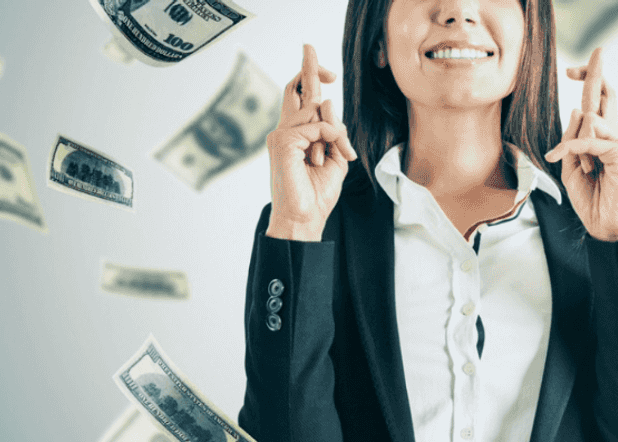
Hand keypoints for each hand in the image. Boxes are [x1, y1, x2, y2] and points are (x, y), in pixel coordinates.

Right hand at [266, 44, 357, 240]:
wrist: (304, 219)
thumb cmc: (317, 195)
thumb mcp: (335, 160)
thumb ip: (334, 133)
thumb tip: (330, 103)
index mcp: (296, 135)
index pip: (300, 98)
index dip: (311, 79)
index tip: (326, 72)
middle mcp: (285, 131)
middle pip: (296, 88)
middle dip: (308, 67)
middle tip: (310, 46)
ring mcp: (281, 135)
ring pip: (314, 110)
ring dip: (334, 132)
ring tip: (335, 157)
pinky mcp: (283, 141)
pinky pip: (317, 126)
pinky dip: (330, 138)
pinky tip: (328, 156)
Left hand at [544, 48, 617, 241]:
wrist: (606, 228)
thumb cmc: (591, 202)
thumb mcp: (571, 168)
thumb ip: (572, 141)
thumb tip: (577, 110)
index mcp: (604, 139)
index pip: (598, 103)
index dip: (588, 82)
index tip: (571, 70)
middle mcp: (617, 136)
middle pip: (606, 95)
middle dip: (594, 73)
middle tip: (590, 55)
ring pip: (592, 119)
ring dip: (574, 144)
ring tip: (582, 171)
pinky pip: (590, 140)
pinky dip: (572, 148)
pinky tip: (560, 157)